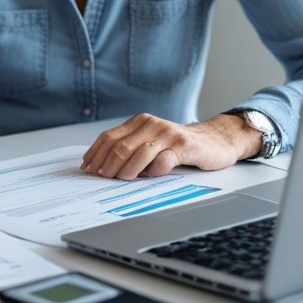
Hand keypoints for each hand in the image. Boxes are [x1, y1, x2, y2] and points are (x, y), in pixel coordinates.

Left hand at [81, 113, 258, 178]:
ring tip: (118, 180)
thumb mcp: (151, 143)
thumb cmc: (178, 146)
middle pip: (120, 145)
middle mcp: (151, 124)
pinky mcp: (184, 145)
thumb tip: (101, 167)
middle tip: (100, 178)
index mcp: (139, 122)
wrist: (215, 141)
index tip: (87, 168)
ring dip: (125, 169)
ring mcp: (167, 133)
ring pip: (138, 152)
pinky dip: (153, 170)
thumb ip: (131, 149)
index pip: (109, 137)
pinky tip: (149, 176)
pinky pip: (163, 159)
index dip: (95, 153)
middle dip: (106, 164)